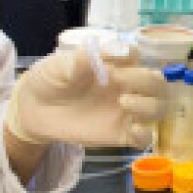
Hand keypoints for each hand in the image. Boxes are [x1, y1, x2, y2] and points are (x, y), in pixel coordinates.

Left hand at [6, 46, 165, 148]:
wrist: (34, 110)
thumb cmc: (49, 79)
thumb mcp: (58, 65)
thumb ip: (79, 61)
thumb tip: (99, 54)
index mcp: (114, 63)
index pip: (137, 55)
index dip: (130, 57)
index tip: (112, 61)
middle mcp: (125, 85)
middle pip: (156, 82)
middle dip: (147, 81)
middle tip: (121, 83)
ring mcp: (125, 111)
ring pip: (158, 108)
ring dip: (150, 105)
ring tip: (124, 103)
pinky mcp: (119, 134)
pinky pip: (144, 137)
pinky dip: (146, 134)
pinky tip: (132, 129)